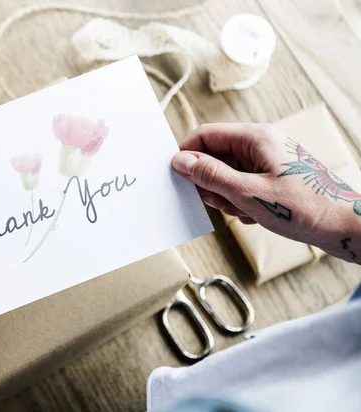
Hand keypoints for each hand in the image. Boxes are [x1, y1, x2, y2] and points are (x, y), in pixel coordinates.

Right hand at [171, 123, 360, 263]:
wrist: (345, 226)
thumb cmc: (304, 208)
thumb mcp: (248, 193)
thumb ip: (210, 175)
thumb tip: (180, 161)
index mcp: (255, 137)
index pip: (205, 135)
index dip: (187, 155)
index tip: (177, 177)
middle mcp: (260, 144)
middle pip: (214, 157)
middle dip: (212, 183)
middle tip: (225, 203)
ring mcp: (265, 161)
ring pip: (225, 175)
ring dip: (227, 197)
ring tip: (247, 211)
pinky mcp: (270, 177)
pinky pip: (240, 186)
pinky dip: (241, 202)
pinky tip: (257, 214)